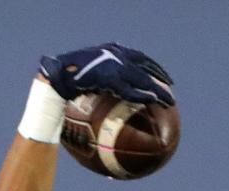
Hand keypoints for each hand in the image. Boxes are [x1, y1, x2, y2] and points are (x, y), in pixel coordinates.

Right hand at [39, 43, 173, 105]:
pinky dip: (143, 95)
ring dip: (157, 90)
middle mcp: (116, 54)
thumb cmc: (67, 78)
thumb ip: (101, 78)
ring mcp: (114, 66)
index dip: (152, 66)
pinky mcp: (111, 79)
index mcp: (112, 50)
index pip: (139, 56)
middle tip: (171, 90)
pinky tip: (153, 103)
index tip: (163, 76)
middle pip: (145, 66)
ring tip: (169, 102)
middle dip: (160, 77)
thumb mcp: (88, 74)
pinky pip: (131, 89)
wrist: (57, 76)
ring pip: (142, 78)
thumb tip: (106, 93)